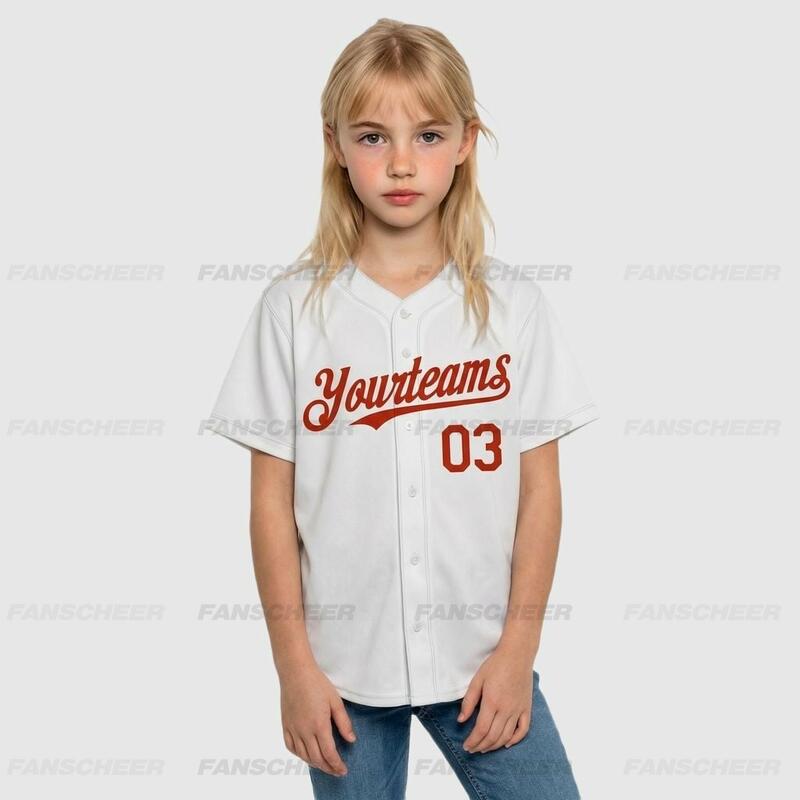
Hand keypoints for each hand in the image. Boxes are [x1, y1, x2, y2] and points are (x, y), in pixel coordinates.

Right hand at [280, 662, 356, 776]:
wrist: (296, 672)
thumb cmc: (317, 683)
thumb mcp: (336, 701)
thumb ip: (344, 722)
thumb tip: (351, 740)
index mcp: (319, 725)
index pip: (329, 753)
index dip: (337, 765)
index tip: (343, 771)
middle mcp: (304, 731)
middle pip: (316, 758)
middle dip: (328, 768)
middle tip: (336, 771)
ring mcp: (293, 729)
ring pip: (303, 755)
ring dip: (315, 764)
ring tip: (324, 765)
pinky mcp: (285, 725)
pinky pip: (290, 747)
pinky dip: (299, 755)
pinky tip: (306, 754)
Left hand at [457, 645, 533, 752]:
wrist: (517, 654)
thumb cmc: (495, 664)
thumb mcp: (477, 680)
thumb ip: (469, 701)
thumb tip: (461, 720)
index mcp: (492, 702)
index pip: (481, 729)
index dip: (473, 740)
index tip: (466, 746)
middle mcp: (506, 709)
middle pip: (493, 736)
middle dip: (481, 746)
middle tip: (473, 749)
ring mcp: (518, 710)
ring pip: (507, 736)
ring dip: (495, 745)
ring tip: (485, 748)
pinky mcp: (527, 708)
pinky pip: (523, 729)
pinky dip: (515, 740)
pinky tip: (506, 743)